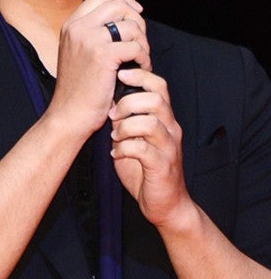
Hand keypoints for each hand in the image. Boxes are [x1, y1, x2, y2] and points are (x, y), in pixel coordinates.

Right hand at [47, 0, 150, 138]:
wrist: (69, 114)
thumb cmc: (77, 90)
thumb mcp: (78, 53)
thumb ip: (93, 34)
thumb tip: (123, 22)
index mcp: (72, 25)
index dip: (125, 0)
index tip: (136, 13)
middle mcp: (78, 27)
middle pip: (119, 5)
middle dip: (137, 21)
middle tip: (141, 41)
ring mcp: (89, 39)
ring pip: (130, 26)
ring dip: (143, 43)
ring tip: (140, 59)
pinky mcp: (103, 55)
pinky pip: (135, 47)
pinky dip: (144, 58)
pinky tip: (140, 69)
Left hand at [109, 66, 190, 227]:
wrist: (166, 204)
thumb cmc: (147, 170)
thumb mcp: (134, 139)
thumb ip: (126, 120)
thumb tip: (108, 101)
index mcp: (164, 119)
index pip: (159, 87)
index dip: (140, 75)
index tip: (120, 74)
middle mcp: (170, 130)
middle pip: (156, 100)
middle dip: (128, 102)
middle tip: (112, 114)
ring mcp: (168, 148)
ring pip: (150, 123)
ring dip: (125, 126)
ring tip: (115, 136)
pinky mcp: (162, 166)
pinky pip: (142, 150)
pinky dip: (124, 148)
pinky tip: (116, 153)